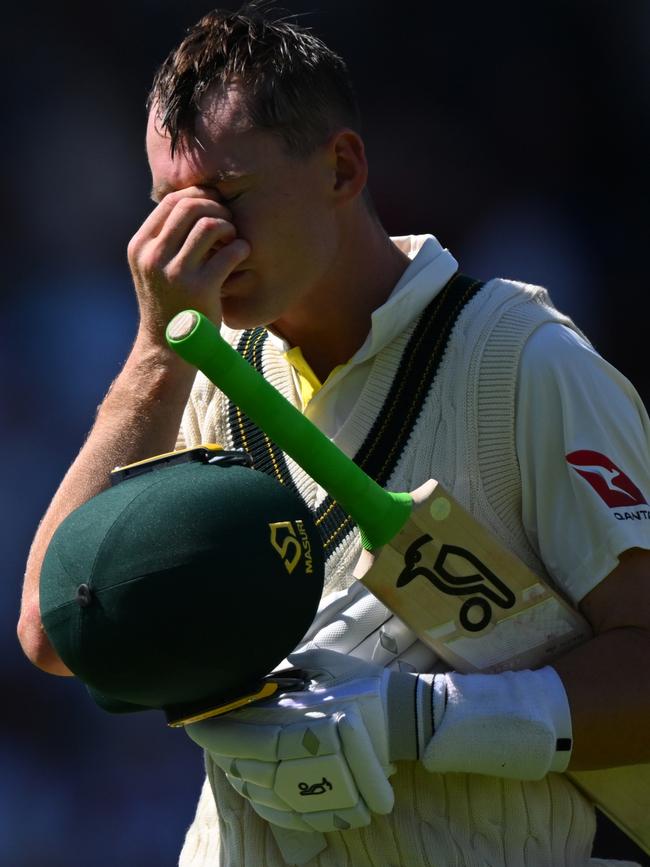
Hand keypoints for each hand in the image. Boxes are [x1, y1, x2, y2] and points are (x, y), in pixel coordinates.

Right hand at [127, 187, 249, 342]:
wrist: (167, 348)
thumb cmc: (167, 303)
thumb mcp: (153, 268)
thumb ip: (165, 239)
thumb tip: (191, 202)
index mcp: (140, 247)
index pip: (170, 201)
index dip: (198, 196)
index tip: (214, 205)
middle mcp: (154, 256)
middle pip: (189, 206)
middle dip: (215, 207)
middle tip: (228, 221)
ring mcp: (176, 273)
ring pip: (209, 225)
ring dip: (228, 226)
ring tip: (233, 238)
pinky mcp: (201, 288)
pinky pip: (229, 252)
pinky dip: (241, 248)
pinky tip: (242, 254)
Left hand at [185, 650, 400, 833]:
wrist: (404, 720)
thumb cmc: (363, 685)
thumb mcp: (326, 662)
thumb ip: (290, 665)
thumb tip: (255, 668)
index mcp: (308, 722)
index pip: (248, 735)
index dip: (217, 732)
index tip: (196, 720)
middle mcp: (310, 757)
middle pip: (248, 765)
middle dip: (220, 750)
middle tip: (202, 733)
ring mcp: (318, 786)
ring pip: (259, 790)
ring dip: (234, 771)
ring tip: (221, 752)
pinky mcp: (326, 804)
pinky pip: (278, 810)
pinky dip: (257, 797)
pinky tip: (247, 780)